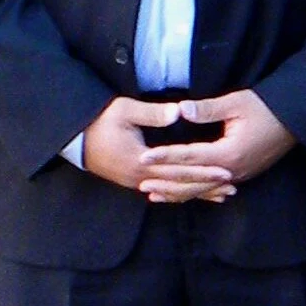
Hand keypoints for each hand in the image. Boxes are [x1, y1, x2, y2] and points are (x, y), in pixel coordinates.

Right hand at [79, 96, 234, 203]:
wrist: (73, 139)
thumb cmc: (98, 121)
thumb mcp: (124, 111)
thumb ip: (153, 113)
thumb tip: (179, 112)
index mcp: (140, 161)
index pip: (179, 170)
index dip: (204, 171)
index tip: (226, 171)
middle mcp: (140, 178)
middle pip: (180, 185)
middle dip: (207, 186)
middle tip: (232, 186)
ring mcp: (136, 183)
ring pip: (173, 192)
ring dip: (198, 193)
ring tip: (222, 195)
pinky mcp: (134, 182)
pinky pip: (163, 191)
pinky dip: (182, 193)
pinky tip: (195, 194)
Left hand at [144, 88, 296, 196]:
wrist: (297, 121)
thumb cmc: (267, 108)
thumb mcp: (236, 103)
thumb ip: (207, 109)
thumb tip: (180, 110)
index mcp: (228, 153)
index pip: (189, 158)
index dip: (165, 157)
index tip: (143, 156)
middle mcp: (232, 170)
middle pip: (193, 182)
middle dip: (167, 183)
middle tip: (141, 185)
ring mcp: (239, 175)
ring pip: (203, 190)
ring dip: (178, 193)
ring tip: (156, 195)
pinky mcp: (244, 174)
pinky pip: (214, 188)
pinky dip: (197, 192)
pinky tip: (185, 194)